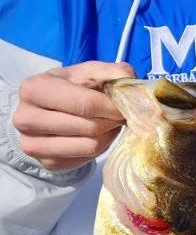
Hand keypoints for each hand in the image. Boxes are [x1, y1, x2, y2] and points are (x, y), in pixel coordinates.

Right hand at [13, 61, 135, 170]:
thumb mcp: (88, 72)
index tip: (125, 107)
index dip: (111, 107)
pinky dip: (99, 148)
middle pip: (89, 127)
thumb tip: (130, 79)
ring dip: (108, 135)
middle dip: (111, 121)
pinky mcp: (46, 163)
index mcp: (34, 89)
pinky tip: (97, 136)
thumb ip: (111, 71)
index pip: (85, 104)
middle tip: (119, 116)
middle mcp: (26, 119)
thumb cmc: (69, 87)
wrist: (46, 110)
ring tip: (109, 124)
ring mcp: (33, 145)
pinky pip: (85, 159)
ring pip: (90, 146)